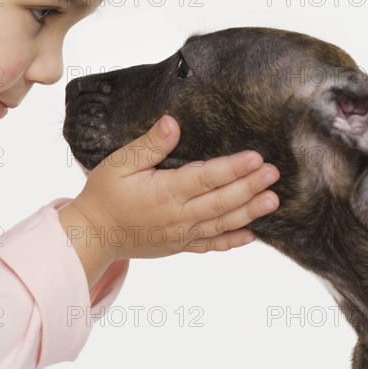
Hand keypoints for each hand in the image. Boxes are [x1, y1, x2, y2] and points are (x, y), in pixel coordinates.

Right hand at [58, 115, 279, 285]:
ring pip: (221, 224)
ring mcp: (181, 234)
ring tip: (273, 201)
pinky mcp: (179, 245)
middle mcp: (178, 216)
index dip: (232, 168)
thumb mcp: (120, 163)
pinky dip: (231, 241)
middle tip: (274, 174)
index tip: (256, 158)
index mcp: (164, 192)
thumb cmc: (105, 194)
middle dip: (249, 187)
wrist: (93, 235)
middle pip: (221, 202)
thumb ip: (149, 145)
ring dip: (249, 212)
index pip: (206, 178)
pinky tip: (252, 236)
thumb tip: (172, 123)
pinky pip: (210, 245)